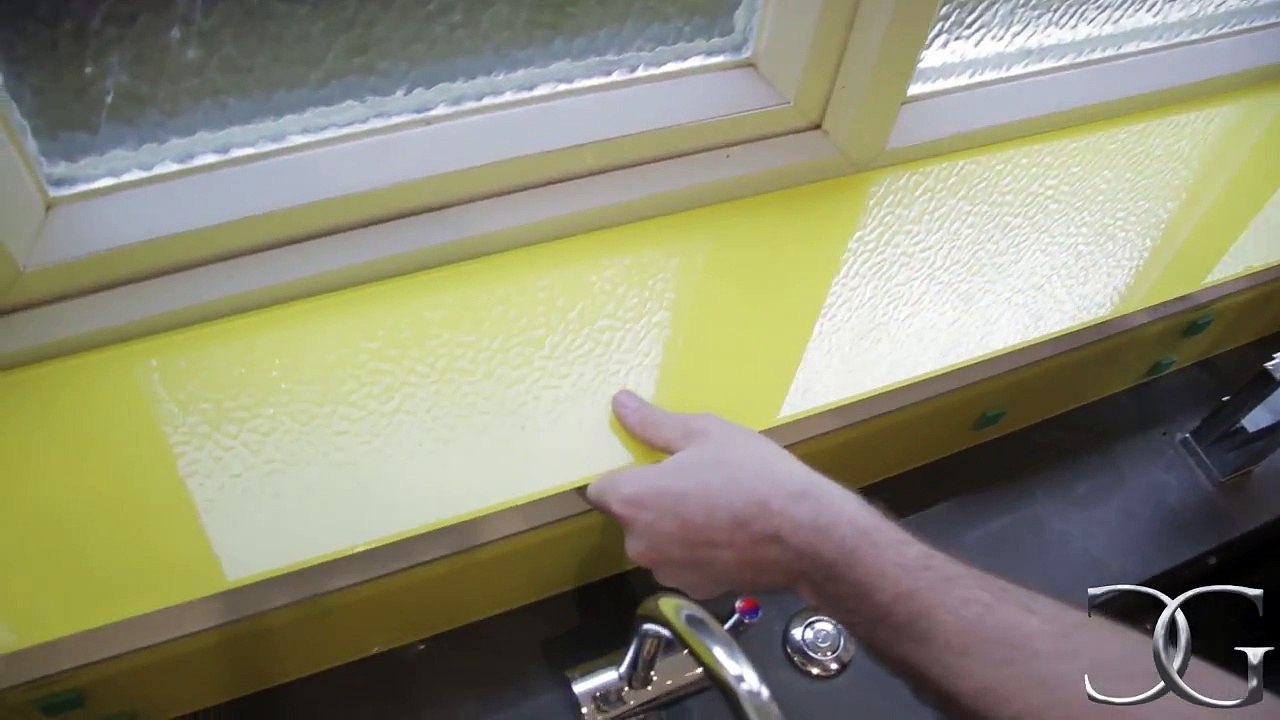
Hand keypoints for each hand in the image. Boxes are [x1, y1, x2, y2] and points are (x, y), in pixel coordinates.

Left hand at [586, 389, 851, 598]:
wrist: (806, 534)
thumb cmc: (753, 474)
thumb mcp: (705, 433)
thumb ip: (653, 424)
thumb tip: (619, 403)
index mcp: (632, 500)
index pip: (599, 489)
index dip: (626, 475)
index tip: (658, 467)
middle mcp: (638, 543)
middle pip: (630, 516)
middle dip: (652, 501)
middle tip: (697, 481)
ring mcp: (666, 571)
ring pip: (657, 542)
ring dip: (674, 528)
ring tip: (718, 508)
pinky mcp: (694, 590)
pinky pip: (683, 563)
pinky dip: (697, 552)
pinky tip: (731, 536)